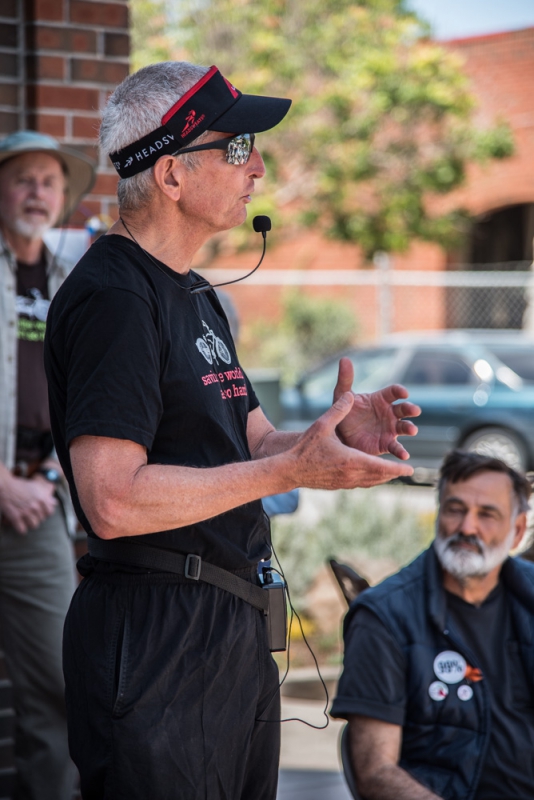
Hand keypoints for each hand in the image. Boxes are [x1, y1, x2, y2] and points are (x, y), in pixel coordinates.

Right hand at [0, 474, 56, 533]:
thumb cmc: (20, 485)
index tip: (38, 511)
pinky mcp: (15, 517)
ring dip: (29, 523)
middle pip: (41, 519)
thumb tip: (55, 503)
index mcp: (42, 499)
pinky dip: (21, 528)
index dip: (44, 512)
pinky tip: (18, 524)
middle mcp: (35, 506)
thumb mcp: (35, 487)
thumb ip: (46, 495)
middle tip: (29, 515)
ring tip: (25, 520)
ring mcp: (25, 512)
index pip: (49, 512)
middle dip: (36, 517)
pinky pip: (23, 530)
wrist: (4, 486)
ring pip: (34, 525)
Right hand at [288, 392, 414, 489]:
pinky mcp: (338, 486)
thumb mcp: (322, 425)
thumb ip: (339, 410)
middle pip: (379, 477)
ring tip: (393, 473)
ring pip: (370, 482)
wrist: (290, 470)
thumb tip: (351, 395)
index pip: (380, 467)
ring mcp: (345, 483)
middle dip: (394, 473)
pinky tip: (371, 476)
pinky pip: (361, 484)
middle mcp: (351, 475)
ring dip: (383, 478)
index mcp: (351, 460)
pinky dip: (370, 480)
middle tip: (406, 469)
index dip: (396, 468)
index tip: (410, 468)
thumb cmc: (305, 447)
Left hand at [333, 357, 419, 459]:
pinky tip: (404, 455)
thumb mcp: (342, 395)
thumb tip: (344, 359)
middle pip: (404, 409)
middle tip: (415, 411)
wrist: (338, 436)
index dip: (400, 391)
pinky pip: (396, 447)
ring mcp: (390, 428)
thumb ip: (345, 379)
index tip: (403, 393)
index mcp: (381, 399)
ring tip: (412, 430)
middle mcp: (389, 413)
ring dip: (410, 428)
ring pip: (404, 427)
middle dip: (411, 409)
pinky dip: (401, 451)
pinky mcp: (386, 443)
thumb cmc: (343, 413)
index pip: (394, 392)